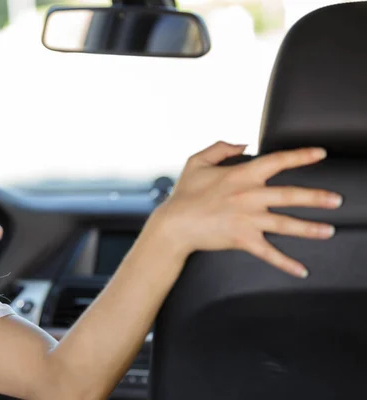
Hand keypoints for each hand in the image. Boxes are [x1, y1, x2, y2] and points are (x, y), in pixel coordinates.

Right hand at [148, 141, 341, 277]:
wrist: (174, 224)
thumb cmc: (184, 194)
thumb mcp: (196, 162)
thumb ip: (220, 147)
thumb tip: (242, 142)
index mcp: (241, 175)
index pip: (277, 161)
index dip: (301, 156)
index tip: (320, 153)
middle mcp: (249, 196)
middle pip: (290, 195)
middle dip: (317, 197)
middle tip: (337, 199)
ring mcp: (247, 220)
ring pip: (286, 224)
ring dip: (310, 229)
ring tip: (330, 231)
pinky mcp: (242, 239)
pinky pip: (269, 253)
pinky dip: (286, 263)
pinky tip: (302, 270)